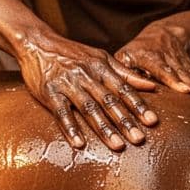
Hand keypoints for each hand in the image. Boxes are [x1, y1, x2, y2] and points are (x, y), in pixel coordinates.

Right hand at [16, 33, 157, 149]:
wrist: (37, 43)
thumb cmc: (72, 54)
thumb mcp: (100, 57)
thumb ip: (125, 73)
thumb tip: (152, 85)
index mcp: (101, 68)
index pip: (123, 88)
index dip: (138, 105)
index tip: (152, 121)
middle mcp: (86, 76)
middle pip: (109, 101)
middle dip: (125, 121)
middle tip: (139, 139)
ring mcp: (68, 84)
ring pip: (89, 108)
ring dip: (104, 128)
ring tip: (117, 146)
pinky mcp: (49, 92)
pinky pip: (61, 112)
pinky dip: (70, 128)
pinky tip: (79, 143)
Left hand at [115, 23, 189, 99]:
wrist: (164, 32)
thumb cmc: (137, 50)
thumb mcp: (125, 55)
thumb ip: (123, 71)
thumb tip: (119, 90)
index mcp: (150, 56)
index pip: (162, 68)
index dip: (173, 79)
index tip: (184, 90)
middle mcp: (168, 57)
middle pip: (182, 72)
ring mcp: (181, 62)